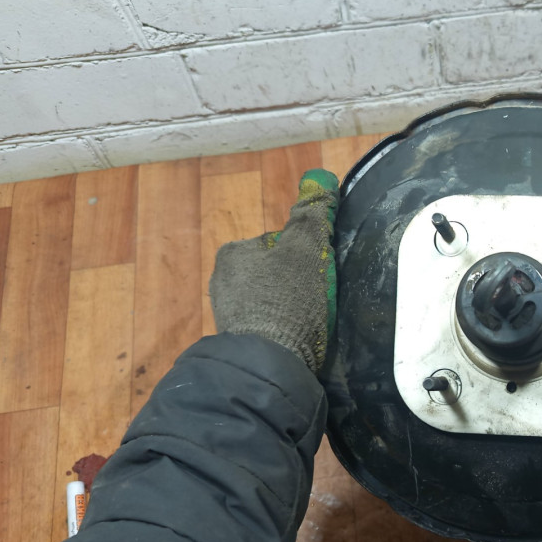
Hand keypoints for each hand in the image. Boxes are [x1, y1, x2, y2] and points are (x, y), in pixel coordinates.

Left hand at [209, 168, 338, 371]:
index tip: (318, 275)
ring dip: (289, 310)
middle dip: (295, 286)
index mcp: (233, 252)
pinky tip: (295, 341)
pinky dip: (281, 331)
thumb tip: (319, 177)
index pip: (279, 244)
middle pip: (274, 274)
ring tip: (308, 326)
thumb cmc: (288, 299)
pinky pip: (266, 327)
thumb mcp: (307, 250)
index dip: (305, 258)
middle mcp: (222, 280)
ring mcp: (226, 314)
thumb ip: (313, 216)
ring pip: (270, 302)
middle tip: (316, 303)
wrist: (269, 364)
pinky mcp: (235, 343)